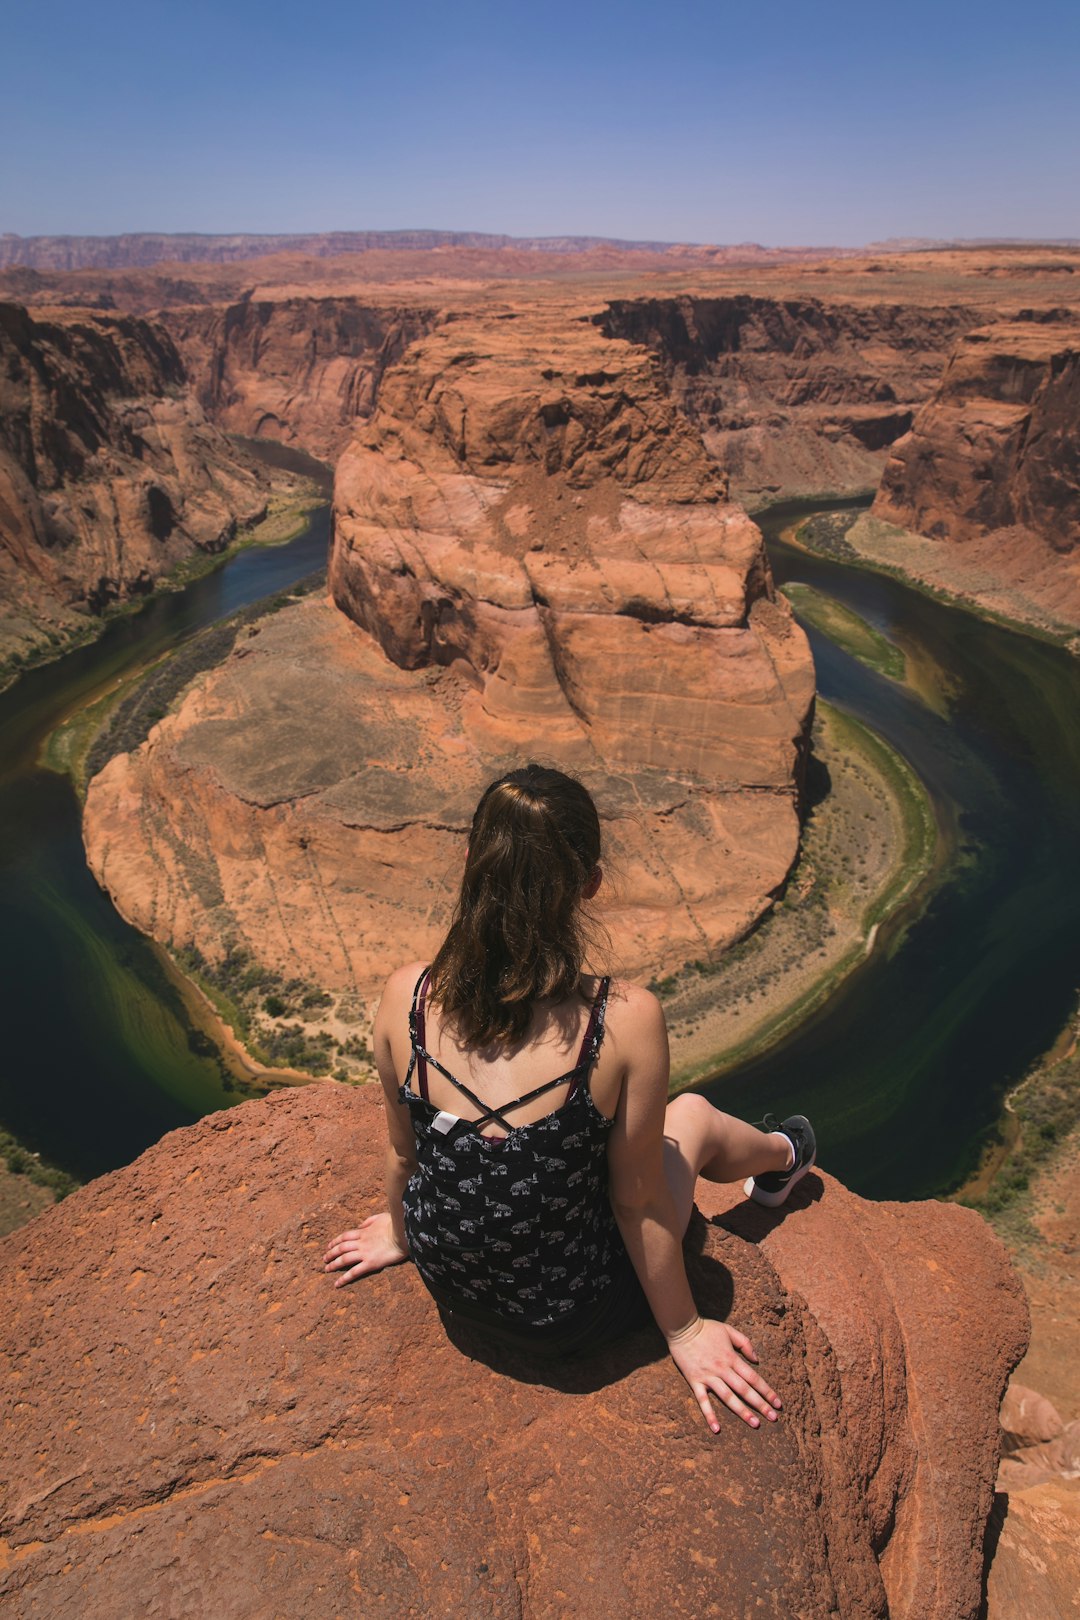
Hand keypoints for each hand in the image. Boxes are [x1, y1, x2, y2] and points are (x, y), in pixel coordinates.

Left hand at [323, 1213, 409, 1286]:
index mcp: (363, 1232)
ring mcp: (365, 1253)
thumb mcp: (380, 1217)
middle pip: (341, 1247)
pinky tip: (337, 1284)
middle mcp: (361, 1242)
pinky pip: (354, 1272)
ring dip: (334, 1264)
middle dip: (331, 1253)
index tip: (329, 1246)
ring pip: (344, 1259)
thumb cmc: (395, 1224)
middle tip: (324, 1259)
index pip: (344, 1236)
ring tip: (327, 1269)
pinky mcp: (370, 1263)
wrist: (404, 1233)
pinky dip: (344, 1278)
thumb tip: (360, 1225)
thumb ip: (369, 1221)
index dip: (335, 1241)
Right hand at [667, 1317, 781, 1432]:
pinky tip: (717, 1429)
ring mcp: (708, 1376)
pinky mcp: (695, 1381)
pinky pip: (703, 1401)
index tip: (778, 1404)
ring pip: (728, 1397)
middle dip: (760, 1405)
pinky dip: (709, 1415)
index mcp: (731, 1357)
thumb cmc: (706, 1328)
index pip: (753, 1378)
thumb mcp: (729, 1330)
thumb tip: (757, 1360)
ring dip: (742, 1411)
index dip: (767, 1391)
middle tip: (773, 1418)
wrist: (682, 1327)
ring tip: (755, 1424)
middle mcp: (722, 1369)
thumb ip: (745, 1343)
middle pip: (744, 1390)